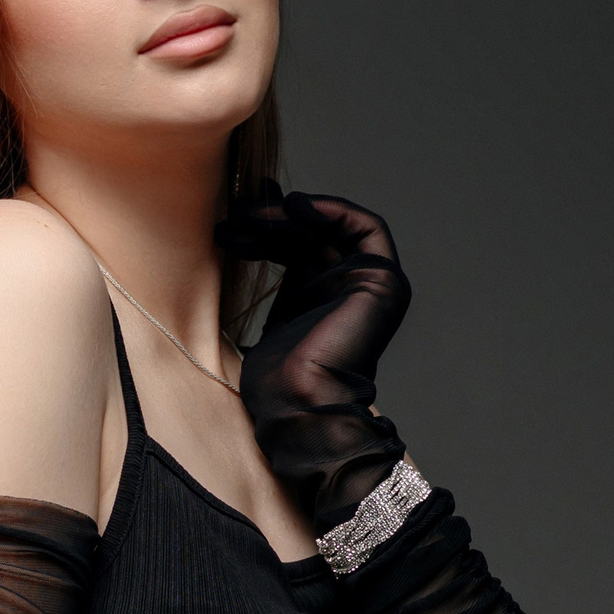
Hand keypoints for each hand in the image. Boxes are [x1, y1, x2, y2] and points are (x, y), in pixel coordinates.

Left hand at [214, 186, 412, 535]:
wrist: (297, 408)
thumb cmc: (274, 380)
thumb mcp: (265, 313)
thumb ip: (268, 276)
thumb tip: (243, 230)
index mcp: (321, 297)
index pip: (297, 245)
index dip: (266, 227)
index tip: (231, 220)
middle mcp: (347, 288)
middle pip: (311, 234)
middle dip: (270, 219)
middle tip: (233, 213)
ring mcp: (370, 285)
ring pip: (331, 227)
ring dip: (288, 214)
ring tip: (247, 214)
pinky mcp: (382, 283)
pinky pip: (364, 227)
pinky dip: (331, 209)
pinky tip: (292, 205)